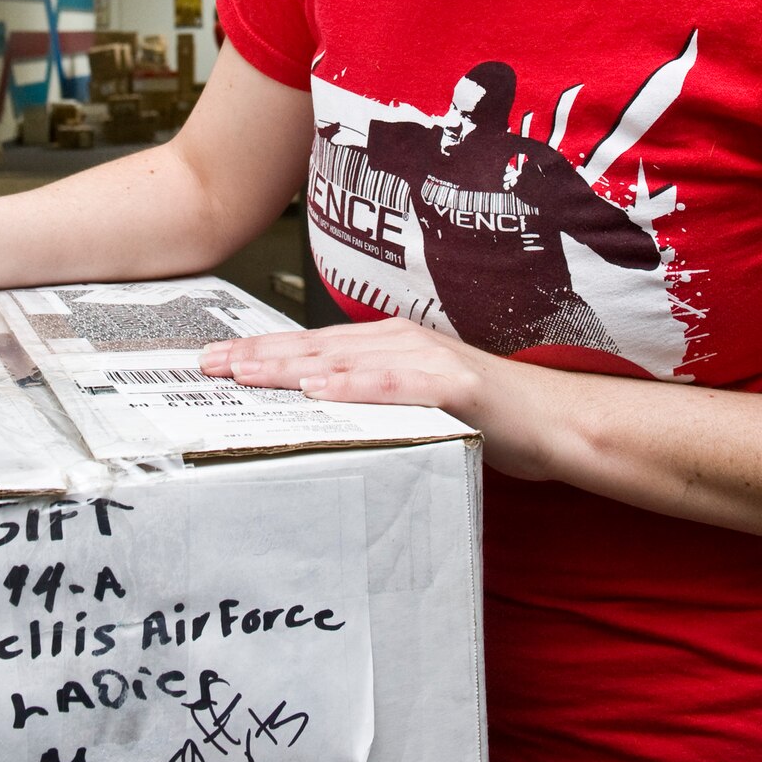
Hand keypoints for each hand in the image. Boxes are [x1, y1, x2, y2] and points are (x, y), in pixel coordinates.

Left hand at [201, 317, 489, 422]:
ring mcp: (429, 358)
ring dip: (292, 368)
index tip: (216, 361)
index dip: (262, 352)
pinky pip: (396, 385)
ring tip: (247, 375)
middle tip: (209, 367)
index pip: (312, 347)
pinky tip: (322, 391)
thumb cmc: (487, 415)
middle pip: (317, 349)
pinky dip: (356, 387)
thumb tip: (317, 409)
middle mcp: (402, 341)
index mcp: (389, 343)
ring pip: (347, 362)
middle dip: (259, 357)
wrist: (552, 421)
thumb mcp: (416, 402)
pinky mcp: (455, 384)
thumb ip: (372, 398)